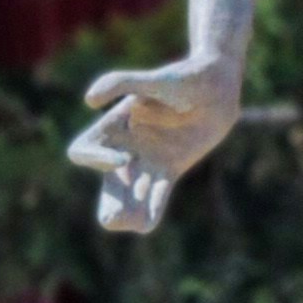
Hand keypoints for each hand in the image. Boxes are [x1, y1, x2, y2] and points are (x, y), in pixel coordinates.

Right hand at [68, 48, 240, 235]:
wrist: (217, 88)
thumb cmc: (184, 77)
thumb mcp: (153, 80)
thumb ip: (120, 83)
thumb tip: (89, 101)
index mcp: (115, 126)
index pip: (85, 150)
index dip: (96, 160)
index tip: (124, 159)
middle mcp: (127, 146)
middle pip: (109, 182)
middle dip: (110, 200)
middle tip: (113, 219)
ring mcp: (149, 159)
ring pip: (131, 193)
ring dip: (129, 209)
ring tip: (129, 224)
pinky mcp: (170, 168)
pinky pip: (157, 194)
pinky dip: (152, 208)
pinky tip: (147, 225)